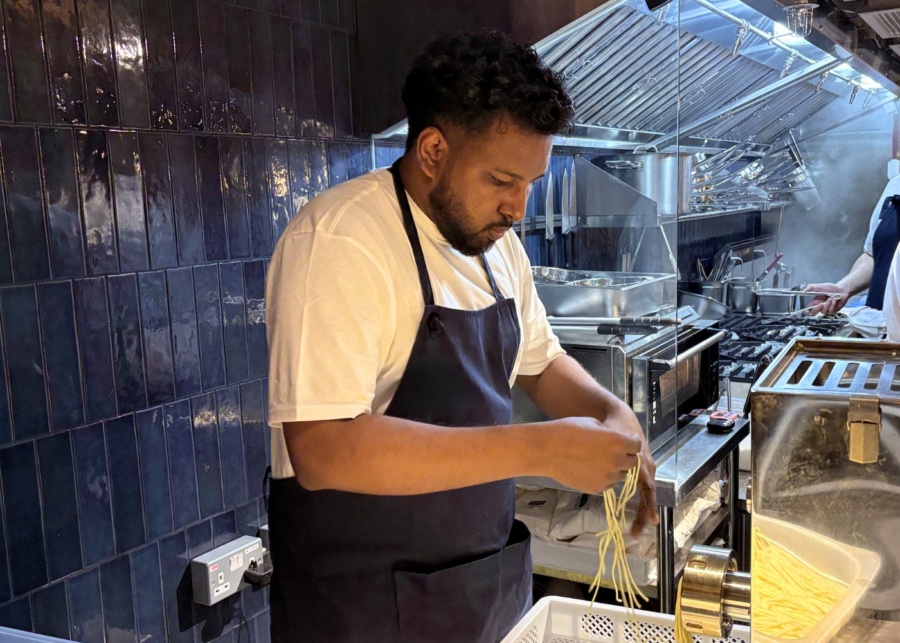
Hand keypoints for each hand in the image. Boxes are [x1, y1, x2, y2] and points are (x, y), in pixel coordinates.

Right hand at [543, 414, 657, 536]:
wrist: (546, 450)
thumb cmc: (567, 430)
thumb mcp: (592, 423)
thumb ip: (609, 434)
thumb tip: (614, 441)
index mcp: (618, 442)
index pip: (636, 446)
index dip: (630, 443)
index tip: (624, 441)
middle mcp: (616, 462)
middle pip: (631, 462)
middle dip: (625, 456)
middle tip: (610, 451)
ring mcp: (607, 478)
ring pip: (620, 475)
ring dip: (614, 468)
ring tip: (597, 460)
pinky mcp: (596, 488)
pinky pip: (607, 483)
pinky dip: (603, 477)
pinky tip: (589, 469)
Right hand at [803, 283, 848, 314]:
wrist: (842, 289)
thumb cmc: (831, 288)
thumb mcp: (819, 286)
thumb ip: (811, 287)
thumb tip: (804, 291)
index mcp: (814, 302)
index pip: (808, 309)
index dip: (806, 311)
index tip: (807, 310)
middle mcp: (819, 307)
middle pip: (813, 313)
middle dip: (816, 309)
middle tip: (820, 304)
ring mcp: (826, 309)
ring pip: (823, 311)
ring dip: (827, 304)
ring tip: (830, 298)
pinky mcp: (833, 311)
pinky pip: (830, 310)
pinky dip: (833, 304)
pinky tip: (835, 299)